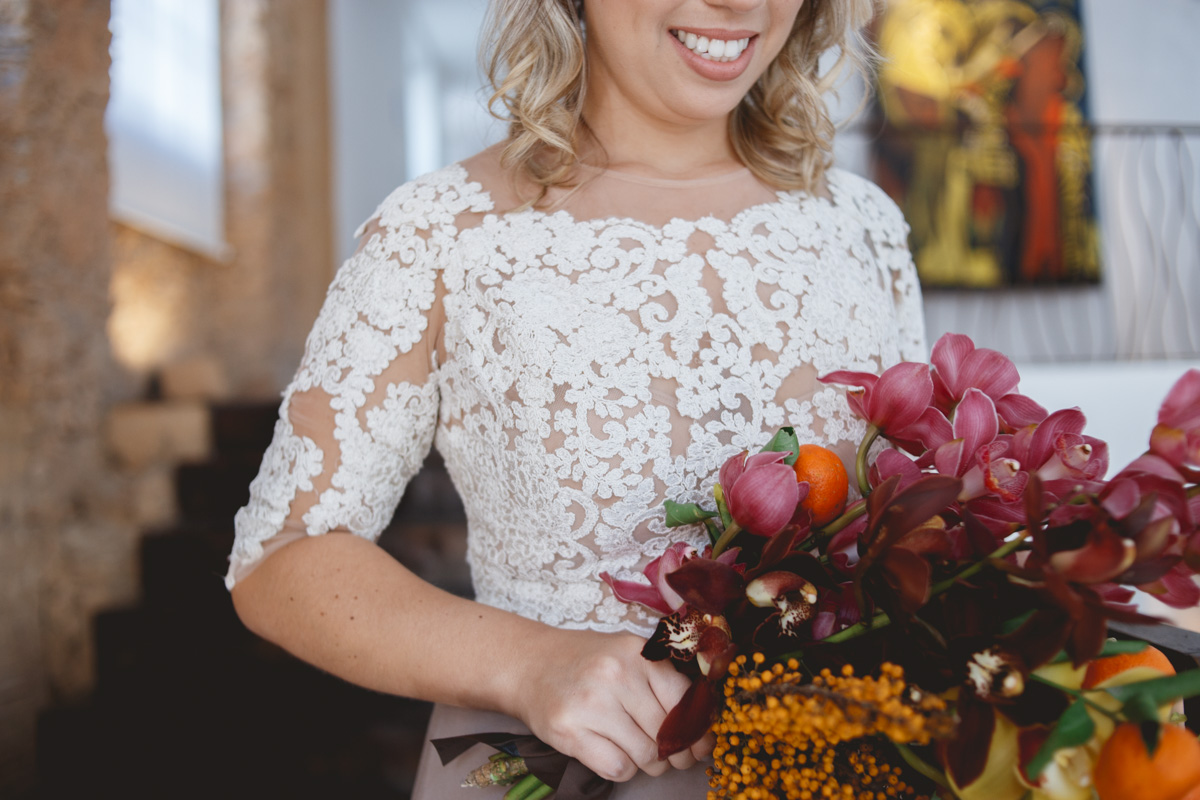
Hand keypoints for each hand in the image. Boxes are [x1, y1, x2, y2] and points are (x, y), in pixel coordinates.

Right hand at [512, 629, 712, 781]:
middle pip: (667, 733)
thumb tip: (702, 732)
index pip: (684, 700)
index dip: (697, 730)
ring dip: (650, 764)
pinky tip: (615, 754)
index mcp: (637, 654)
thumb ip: (663, 683)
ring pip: (646, 755)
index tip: (700, 744)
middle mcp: (615, 675)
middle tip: (675, 758)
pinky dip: (623, 769)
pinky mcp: (570, 732)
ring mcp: (591, 704)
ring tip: (641, 754)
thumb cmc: (586, 663)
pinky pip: (618, 768)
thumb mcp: (627, 655)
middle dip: (677, 754)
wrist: (529, 665)